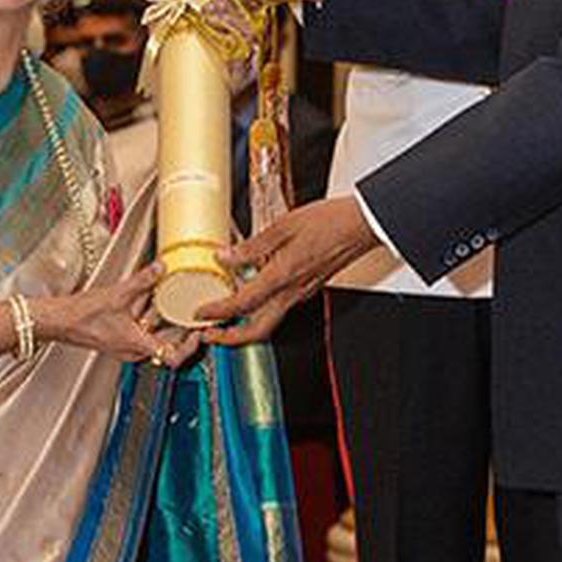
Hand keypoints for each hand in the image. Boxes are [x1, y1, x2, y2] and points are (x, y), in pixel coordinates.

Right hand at [36, 264, 198, 367]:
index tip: (199, 332)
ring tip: (179, 304)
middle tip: (195, 315)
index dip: (190, 347)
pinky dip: (151, 318)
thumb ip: (143, 280)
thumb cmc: (82, 316)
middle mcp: (134, 350)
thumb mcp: (118, 294)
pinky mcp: (120, 337)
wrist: (60, 320)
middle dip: (182, 329)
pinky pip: (143, 330)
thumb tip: (162, 267)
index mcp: (137, 345)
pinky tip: (152, 299)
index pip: (172, 358)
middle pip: (168, 345)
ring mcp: (126, 345)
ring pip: (155, 336)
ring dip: (167, 322)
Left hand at [197, 196, 377, 345]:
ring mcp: (301, 294)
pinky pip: (279, 309)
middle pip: (257, 331)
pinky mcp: (307, 289)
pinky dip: (260, 311)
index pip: (242, 304)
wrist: (360, 226)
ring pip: (269, 322)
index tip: (200, 313)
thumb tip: (225, 256)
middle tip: (210, 333)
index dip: (217, 312)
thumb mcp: (282, 226)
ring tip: (225, 317)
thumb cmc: (329, 223)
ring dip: (244, 326)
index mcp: (282, 277)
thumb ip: (252, 246)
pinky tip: (252, 295)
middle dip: (230, 338)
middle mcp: (291, 292)